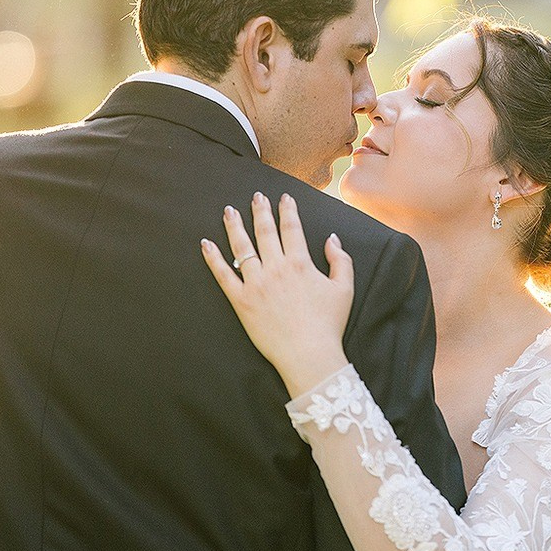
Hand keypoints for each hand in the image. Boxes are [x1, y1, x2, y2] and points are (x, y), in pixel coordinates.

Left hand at [202, 191, 354, 396]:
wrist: (308, 354)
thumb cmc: (328, 324)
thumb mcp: (344, 289)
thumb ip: (340, 260)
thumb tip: (331, 239)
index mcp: (299, 263)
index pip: (291, 228)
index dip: (287, 210)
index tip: (283, 197)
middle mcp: (275, 268)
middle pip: (264, 231)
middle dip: (260, 210)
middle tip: (256, 196)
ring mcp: (255, 284)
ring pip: (241, 247)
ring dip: (234, 226)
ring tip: (228, 211)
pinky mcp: (241, 301)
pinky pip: (223, 275)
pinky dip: (213, 258)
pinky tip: (206, 244)